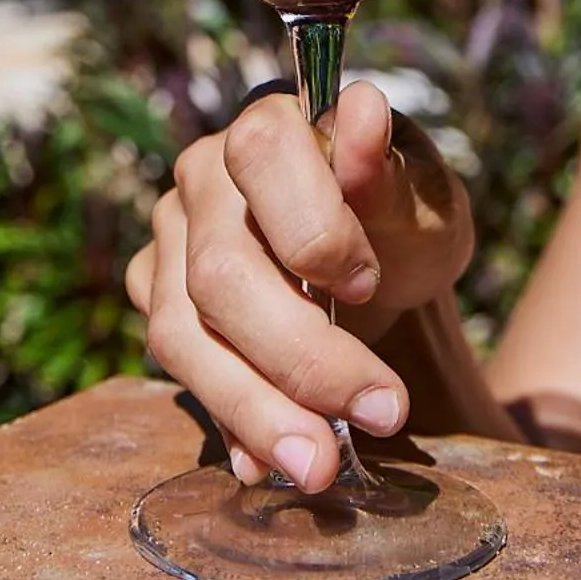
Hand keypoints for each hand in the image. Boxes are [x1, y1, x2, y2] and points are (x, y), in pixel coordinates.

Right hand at [125, 83, 474, 493]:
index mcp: (269, 124)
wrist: (379, 272)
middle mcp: (202, 176)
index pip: (262, 154)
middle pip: (220, 270)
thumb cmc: (400, 223)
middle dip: (301, 355)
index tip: (371, 284)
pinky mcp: (159, 300)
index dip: (313, 227)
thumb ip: (387, 172)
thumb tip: (364, 111)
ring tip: (322, 468)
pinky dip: (232, 423)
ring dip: (258, 409)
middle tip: (380, 412)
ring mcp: (170, 241)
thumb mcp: (422, 202)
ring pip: (183, 333)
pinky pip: (177, 373)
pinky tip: (277, 459)